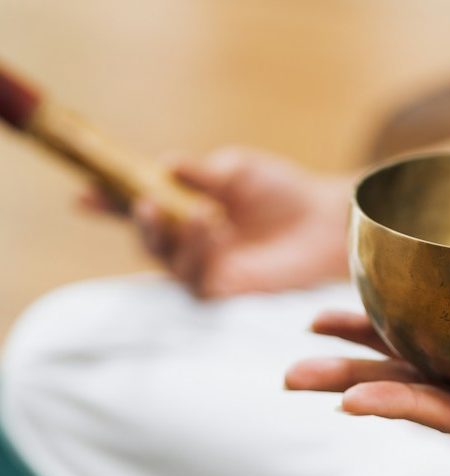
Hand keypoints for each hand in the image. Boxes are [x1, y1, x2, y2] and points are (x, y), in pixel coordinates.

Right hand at [80, 147, 350, 297]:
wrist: (325, 221)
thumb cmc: (284, 193)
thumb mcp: (236, 172)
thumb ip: (199, 173)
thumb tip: (163, 167)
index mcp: (186, 210)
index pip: (138, 208)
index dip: (108, 204)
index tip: (83, 195)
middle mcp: (192, 244)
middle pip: (147, 242)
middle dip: (138, 224)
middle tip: (147, 204)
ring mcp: (209, 270)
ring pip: (169, 264)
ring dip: (176, 237)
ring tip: (204, 213)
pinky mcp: (228, 293)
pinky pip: (197, 281)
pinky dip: (198, 253)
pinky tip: (213, 228)